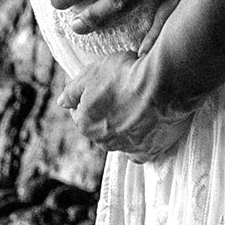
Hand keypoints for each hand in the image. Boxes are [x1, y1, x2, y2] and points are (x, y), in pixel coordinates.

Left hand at [72, 45, 198, 161]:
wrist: (163, 85)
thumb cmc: (125, 75)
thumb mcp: (91, 73)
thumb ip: (72, 90)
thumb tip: (62, 102)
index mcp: (85, 124)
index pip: (79, 113)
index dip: (89, 97)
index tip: (102, 87)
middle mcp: (103, 141)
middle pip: (100, 128)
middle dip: (107, 114)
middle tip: (122, 95)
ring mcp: (127, 148)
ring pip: (120, 140)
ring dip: (125, 128)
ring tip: (138, 108)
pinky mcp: (149, 151)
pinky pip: (141, 151)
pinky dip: (143, 142)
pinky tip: (148, 129)